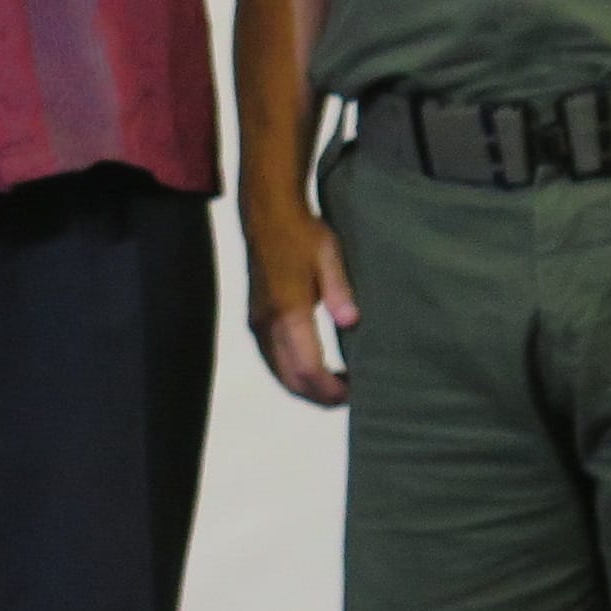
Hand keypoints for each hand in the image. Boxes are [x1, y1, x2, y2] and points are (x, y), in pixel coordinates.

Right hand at [241, 191, 357, 405]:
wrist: (267, 213)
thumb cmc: (302, 231)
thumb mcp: (329, 256)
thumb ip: (340, 291)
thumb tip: (352, 322)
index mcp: (288, 311)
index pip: (307, 367)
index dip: (330, 389)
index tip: (354, 393)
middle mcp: (267, 322)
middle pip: (290, 378)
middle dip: (319, 395)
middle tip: (349, 397)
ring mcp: (258, 321)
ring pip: (277, 371)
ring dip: (304, 386)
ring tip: (334, 386)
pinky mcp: (255, 316)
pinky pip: (270, 358)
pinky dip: (291, 372)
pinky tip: (311, 368)